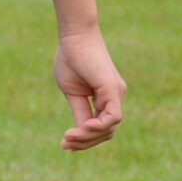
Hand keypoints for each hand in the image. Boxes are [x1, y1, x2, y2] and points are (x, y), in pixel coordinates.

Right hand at [53, 27, 124, 151]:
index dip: (84, 140)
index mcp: (106, 99)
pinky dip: (99, 126)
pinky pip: (113, 117)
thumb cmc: (71, 60)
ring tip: (68, 136)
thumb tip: (81, 132)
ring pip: (110, 128)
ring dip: (88, 136)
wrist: (74, 37)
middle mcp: (115, 98)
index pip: (101, 128)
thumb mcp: (73, 93)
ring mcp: (116, 94)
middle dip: (85, 142)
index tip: (64, 143)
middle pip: (106, 132)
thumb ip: (80, 112)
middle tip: (64, 144)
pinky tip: (84, 127)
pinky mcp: (113, 89)